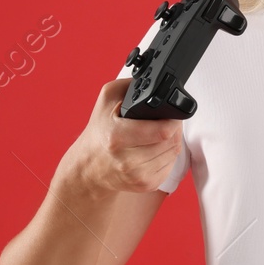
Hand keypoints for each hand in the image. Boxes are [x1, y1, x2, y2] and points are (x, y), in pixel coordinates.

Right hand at [60, 78, 183, 195]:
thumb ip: (130, 85)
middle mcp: (127, 160)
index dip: (172, 120)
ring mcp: (137, 175)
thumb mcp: (107, 100)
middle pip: (172, 142)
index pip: (163, 131)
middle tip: (165, 122)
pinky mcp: (145, 185)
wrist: (89, 166)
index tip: (170, 114)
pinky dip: (168, 156)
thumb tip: (154, 79)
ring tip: (158, 134)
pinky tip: (155, 149)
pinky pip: (170, 167)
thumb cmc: (100, 131)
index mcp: (117, 137)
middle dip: (174, 129)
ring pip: (174, 154)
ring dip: (172, 142)